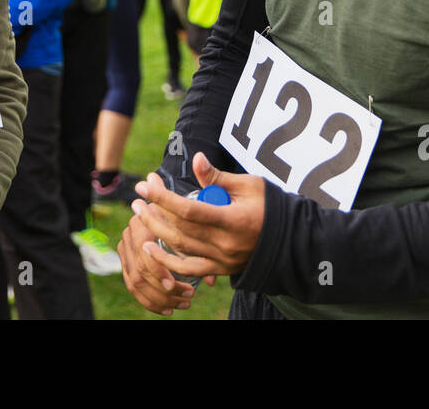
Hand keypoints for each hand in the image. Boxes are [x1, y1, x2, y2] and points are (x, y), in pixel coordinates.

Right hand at [118, 211, 198, 314]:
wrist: (167, 213)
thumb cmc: (184, 219)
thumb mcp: (191, 229)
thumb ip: (199, 252)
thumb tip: (210, 280)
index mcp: (142, 220)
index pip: (143, 249)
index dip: (156, 269)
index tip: (173, 284)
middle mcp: (129, 233)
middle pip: (139, 270)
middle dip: (162, 290)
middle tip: (187, 296)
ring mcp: (125, 249)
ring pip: (135, 283)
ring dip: (159, 299)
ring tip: (183, 304)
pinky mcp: (126, 263)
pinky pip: (133, 287)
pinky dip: (150, 302)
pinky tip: (168, 310)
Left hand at [131, 152, 264, 279]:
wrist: (289, 240)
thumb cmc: (270, 206)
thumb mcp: (249, 185)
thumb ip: (218, 177)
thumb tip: (196, 159)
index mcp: (233, 220)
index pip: (189, 209)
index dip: (163, 197)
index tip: (146, 184)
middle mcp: (225, 243)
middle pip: (179, 228)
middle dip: (154, 210)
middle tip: (138, 195)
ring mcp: (222, 259)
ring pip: (180, 247)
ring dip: (155, 230)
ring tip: (139, 213)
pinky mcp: (219, 269)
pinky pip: (188, 268)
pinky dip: (166, 260)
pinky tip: (148, 247)